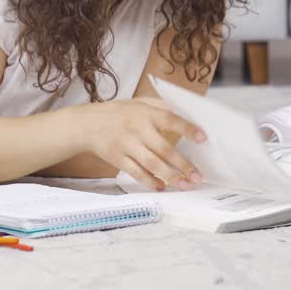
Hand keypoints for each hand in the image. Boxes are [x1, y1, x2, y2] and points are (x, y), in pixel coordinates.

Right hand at [74, 98, 206, 190]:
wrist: (86, 124)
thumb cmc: (117, 113)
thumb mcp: (138, 102)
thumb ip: (160, 106)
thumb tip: (185, 114)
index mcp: (145, 113)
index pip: (170, 120)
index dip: (187, 129)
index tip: (203, 138)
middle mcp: (137, 129)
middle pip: (164, 149)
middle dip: (183, 165)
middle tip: (198, 176)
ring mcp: (126, 145)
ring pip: (152, 164)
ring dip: (171, 176)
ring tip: (185, 185)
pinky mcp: (117, 159)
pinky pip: (136, 173)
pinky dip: (150, 181)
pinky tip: (162, 187)